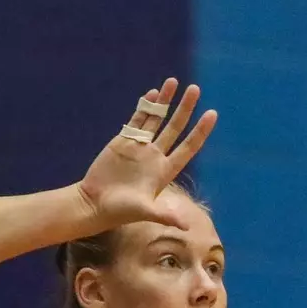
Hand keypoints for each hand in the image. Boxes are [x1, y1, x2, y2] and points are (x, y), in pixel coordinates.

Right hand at [77, 77, 217, 229]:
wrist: (93, 204)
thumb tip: (185, 225)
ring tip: (174, 82)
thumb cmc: (120, 211)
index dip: (200, 131)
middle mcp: (155, 156)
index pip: (188, 147)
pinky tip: (153, 94)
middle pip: (175, 128)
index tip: (212, 114)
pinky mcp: (123, 141)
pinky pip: (137, 120)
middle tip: (196, 89)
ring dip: (165, 101)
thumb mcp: (144, 211)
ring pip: (156, 119)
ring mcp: (139, 147)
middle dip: (186, 109)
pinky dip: (144, 107)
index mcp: (164, 171)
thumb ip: (164, 214)